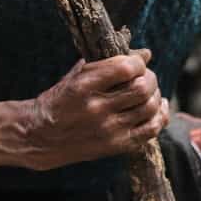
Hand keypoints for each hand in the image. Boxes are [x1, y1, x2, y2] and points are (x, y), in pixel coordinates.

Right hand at [25, 49, 168, 169]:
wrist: (40, 137)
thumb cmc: (59, 100)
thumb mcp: (75, 76)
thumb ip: (108, 64)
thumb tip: (146, 54)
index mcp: (83, 87)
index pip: (126, 68)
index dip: (137, 62)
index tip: (135, 62)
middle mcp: (97, 109)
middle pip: (142, 88)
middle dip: (149, 77)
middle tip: (145, 76)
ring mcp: (108, 130)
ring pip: (149, 108)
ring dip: (155, 94)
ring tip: (148, 91)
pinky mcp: (115, 146)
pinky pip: (150, 130)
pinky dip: (160, 116)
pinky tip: (158, 106)